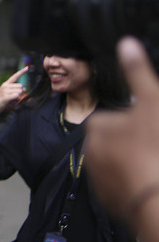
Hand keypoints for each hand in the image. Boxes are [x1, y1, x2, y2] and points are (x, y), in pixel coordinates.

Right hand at [0, 66, 28, 116]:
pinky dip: (16, 99)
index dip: (22, 72)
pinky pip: (16, 95)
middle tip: (14, 97)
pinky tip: (11, 101)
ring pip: (19, 91)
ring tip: (12, 100)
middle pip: (20, 86)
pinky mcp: (5, 96)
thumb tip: (24, 89)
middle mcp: (5, 86)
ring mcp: (5, 91)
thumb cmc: (1, 101)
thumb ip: (16, 90)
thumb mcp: (8, 94)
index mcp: (6, 84)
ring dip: (18, 97)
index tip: (28, 67)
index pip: (15, 76)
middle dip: (20, 92)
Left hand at [87, 37, 158, 218]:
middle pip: (116, 141)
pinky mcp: (106, 198)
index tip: (149, 129)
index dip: (135, 122)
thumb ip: (136, 72)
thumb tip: (126, 43)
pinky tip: (148, 181)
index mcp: (96, 126)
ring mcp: (96, 177)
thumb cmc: (154, 145)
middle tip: (153, 147)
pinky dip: (131, 182)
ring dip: (131, 162)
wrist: (155, 197)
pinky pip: (120, 185)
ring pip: (117, 162)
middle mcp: (89, 151)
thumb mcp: (151, 101)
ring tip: (151, 164)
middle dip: (132, 142)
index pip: (115, 118)